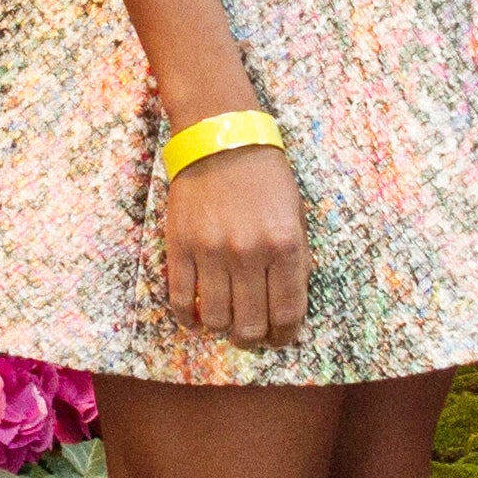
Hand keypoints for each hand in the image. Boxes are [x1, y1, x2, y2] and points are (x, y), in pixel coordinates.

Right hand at [160, 143, 306, 347]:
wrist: (221, 139)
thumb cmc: (265, 177)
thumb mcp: (296, 215)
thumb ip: (296, 262)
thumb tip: (287, 307)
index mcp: (284, 244)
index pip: (287, 313)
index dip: (284, 336)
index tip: (280, 339)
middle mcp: (249, 252)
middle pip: (251, 325)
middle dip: (254, 339)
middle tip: (253, 335)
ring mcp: (211, 251)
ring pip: (217, 320)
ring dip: (224, 329)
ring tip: (227, 322)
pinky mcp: (180, 246)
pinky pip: (182, 300)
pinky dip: (190, 319)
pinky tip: (198, 320)